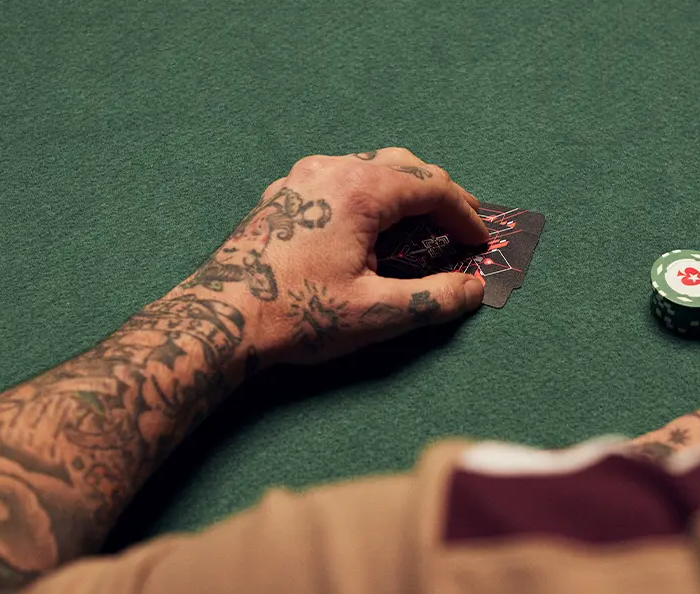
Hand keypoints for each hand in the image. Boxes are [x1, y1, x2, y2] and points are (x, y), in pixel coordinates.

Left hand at [175, 147, 487, 363]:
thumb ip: (434, 299)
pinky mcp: (281, 196)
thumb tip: (474, 290)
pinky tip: (371, 232)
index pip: (432, 187)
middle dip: (438, 195)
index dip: (464, 215)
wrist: (218, 320)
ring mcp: (301, 179)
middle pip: (403, 166)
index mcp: (359, 190)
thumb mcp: (376, 313)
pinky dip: (369, 198)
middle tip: (461, 225)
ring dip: (403, 194)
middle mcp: (330, 171)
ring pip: (369, 168)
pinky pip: (339, 181)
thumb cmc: (295, 316)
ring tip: (422, 228)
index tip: (481, 243)